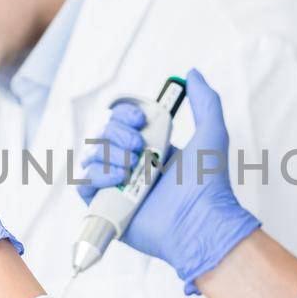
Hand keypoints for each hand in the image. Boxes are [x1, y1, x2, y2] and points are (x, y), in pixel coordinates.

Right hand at [77, 68, 259, 293]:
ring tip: (132, 168)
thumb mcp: (212, 134)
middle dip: (117, 135)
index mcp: (152, 148)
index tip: (140, 120)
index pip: (121, 122)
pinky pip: (84, 185)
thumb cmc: (209, 184)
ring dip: (108, 156)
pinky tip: (119, 180)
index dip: (124, 115)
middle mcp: (132, 166)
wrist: (200, 223)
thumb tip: (193, 74)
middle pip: (102, 136)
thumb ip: (205, 101)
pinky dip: (97, 177)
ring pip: (91, 158)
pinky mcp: (108, 209)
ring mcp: (118, 188)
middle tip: (139, 146)